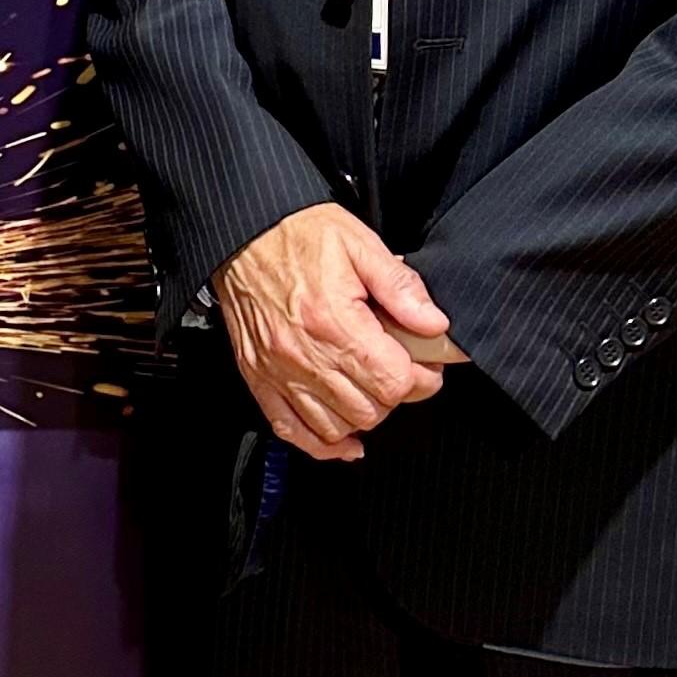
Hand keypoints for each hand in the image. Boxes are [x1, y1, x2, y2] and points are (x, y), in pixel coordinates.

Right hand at [213, 204, 456, 461]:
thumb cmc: (298, 234)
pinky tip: (342, 440)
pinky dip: (320, 443)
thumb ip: (401, 287)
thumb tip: (433, 324)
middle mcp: (304, 354)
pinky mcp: (258, 377)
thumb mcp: (360, 244)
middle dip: (395, 396)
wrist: (243, 232)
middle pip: (369, 410)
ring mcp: (278, 371)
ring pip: (335, 426)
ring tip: (371, 392)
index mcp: (334, 322)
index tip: (427, 367)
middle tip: (401, 373)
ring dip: (362, 416)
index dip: (422, 379)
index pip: (394, 382)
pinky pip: (290, 430)